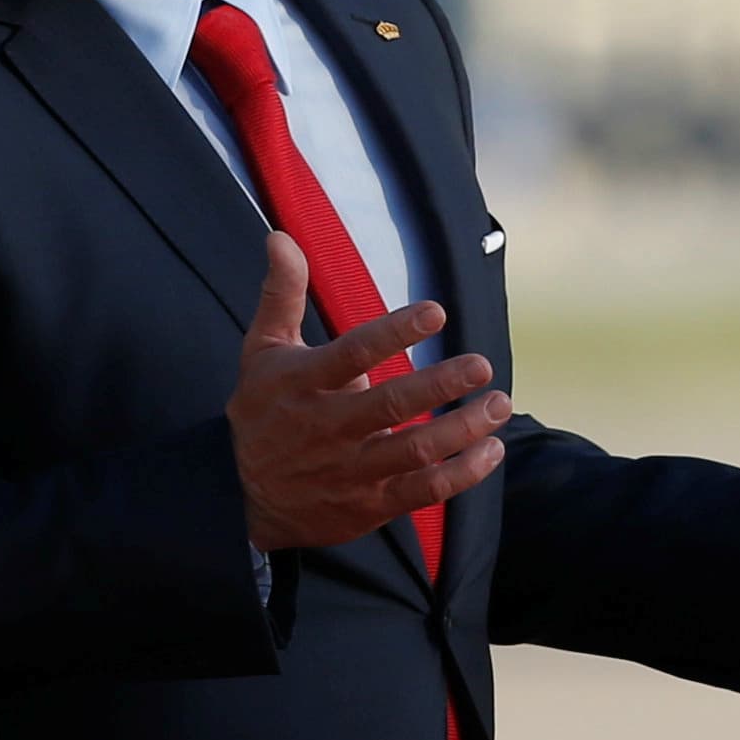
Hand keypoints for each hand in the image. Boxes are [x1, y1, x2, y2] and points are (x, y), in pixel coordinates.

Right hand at [229, 234, 510, 551]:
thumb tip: (280, 236)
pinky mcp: (370, 502)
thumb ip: (280, 294)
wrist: (241, 495)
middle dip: (441, 384)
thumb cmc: (261, 412)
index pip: (352, 353)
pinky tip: (490, 450)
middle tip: (482, 365)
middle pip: (390, 405)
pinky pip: (424, 490)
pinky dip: (462, 473)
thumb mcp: (260, 351)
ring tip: (498, 404)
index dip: (394, 333)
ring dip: (462, 429)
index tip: (436, 312)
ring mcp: (350, 469)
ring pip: (414, 450)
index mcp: (302, 384)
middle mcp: (326, 427)